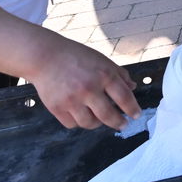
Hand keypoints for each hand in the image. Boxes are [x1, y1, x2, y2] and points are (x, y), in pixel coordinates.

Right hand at [26, 35, 140, 129]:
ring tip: (100, 118)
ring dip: (98, 123)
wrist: (46, 57)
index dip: (132, 109)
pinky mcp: (57, 108)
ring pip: (90, 123)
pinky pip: (73, 124)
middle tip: (123, 124)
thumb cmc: (76, 57)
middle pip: (108, 115)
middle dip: (118, 122)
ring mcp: (72, 100)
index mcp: (103, 75)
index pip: (124, 97)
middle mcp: (89, 88)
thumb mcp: (101, 60)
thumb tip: (132, 87)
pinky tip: (82, 115)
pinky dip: (79, 122)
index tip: (136, 115)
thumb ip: (118, 74)